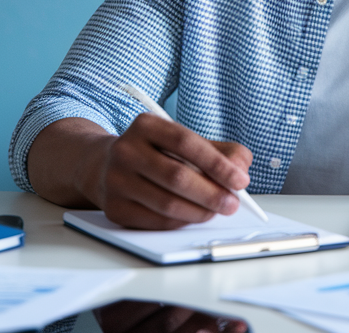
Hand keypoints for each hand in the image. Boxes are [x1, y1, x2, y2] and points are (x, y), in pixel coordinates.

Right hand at [80, 113, 252, 229]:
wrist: (106, 166)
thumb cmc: (156, 154)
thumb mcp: (185, 142)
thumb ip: (220, 150)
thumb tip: (241, 168)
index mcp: (146, 125)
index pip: (186, 143)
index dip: (217, 163)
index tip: (240, 180)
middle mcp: (126, 150)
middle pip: (176, 176)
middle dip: (212, 193)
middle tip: (232, 203)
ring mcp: (116, 180)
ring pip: (167, 203)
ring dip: (200, 212)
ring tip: (216, 211)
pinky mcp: (114, 207)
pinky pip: (156, 221)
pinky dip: (182, 222)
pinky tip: (193, 216)